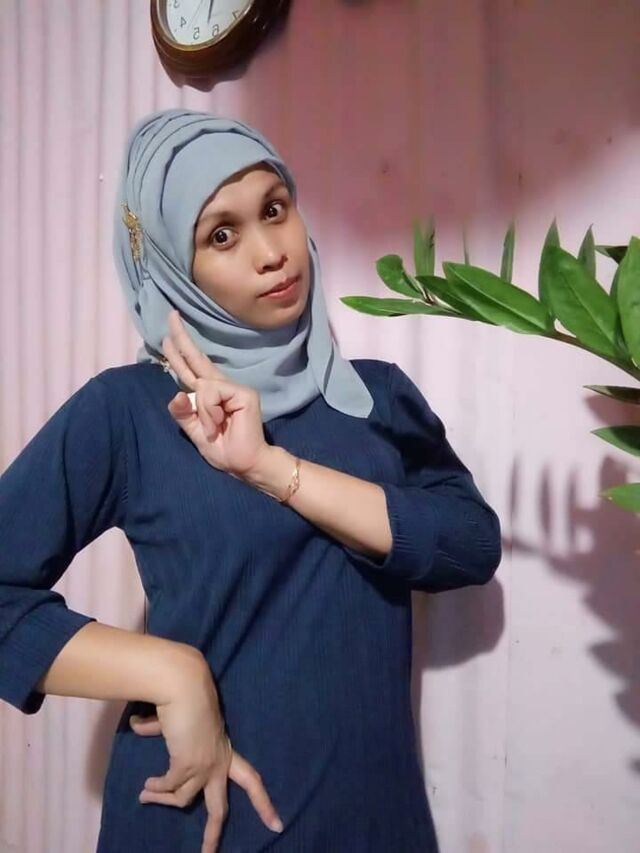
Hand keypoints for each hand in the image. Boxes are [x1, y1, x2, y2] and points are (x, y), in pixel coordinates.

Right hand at [129, 655, 282, 850]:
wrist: (184, 685)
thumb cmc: (185, 695)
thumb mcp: (181, 722)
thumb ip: (163, 729)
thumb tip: (139, 725)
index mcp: (226, 752)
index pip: (252, 780)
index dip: (263, 803)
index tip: (277, 824)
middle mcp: (219, 763)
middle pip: (220, 808)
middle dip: (213, 836)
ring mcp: (204, 766)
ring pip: (183, 800)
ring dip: (162, 799)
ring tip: (145, 793)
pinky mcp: (187, 765)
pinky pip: (168, 787)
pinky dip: (157, 788)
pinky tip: (147, 786)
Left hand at [162, 309, 270, 477]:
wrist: (244, 464)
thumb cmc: (222, 448)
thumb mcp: (194, 432)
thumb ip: (183, 413)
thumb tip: (177, 393)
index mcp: (209, 394)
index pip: (190, 369)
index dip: (178, 352)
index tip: (167, 333)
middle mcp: (221, 386)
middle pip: (197, 359)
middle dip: (182, 338)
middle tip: (170, 315)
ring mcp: (234, 387)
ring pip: (202, 386)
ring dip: (202, 412)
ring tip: (212, 430)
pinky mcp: (243, 393)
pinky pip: (212, 394)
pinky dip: (210, 412)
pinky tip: (218, 424)